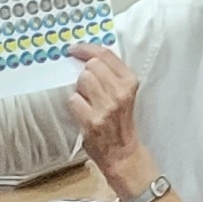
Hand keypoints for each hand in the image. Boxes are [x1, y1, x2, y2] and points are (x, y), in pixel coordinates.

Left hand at [68, 45, 143, 177]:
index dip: (86, 48)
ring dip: (79, 89)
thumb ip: (111, 74)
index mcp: (129, 81)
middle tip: (87, 86)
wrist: (122, 153)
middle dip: (84, 73)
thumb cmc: (120, 121)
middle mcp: (120, 92)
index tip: (74, 49)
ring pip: (82, 80)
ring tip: (87, 100)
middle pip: (91, 66)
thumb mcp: (124, 93)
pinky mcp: (92, 121)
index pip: (105, 54)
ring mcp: (106, 107)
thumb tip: (87, 56)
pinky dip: (74, 104)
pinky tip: (82, 112)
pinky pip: (73, 100)